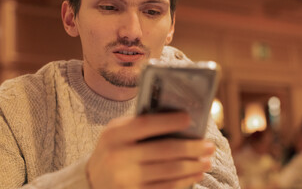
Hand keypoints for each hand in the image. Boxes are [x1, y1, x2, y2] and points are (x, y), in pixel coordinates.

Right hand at [86, 112, 214, 188]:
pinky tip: (195, 175)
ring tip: (207, 161)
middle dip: (192, 148)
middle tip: (209, 145)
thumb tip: (178, 120)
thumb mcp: (117, 133)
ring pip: (169, 172)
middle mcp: (119, 157)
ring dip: (193, 166)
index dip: (170, 121)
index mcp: (114, 135)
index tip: (189, 118)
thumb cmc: (112, 150)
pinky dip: (184, 181)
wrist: (91, 181)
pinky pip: (166, 188)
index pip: (146, 124)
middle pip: (164, 151)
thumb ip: (139, 125)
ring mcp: (126, 180)